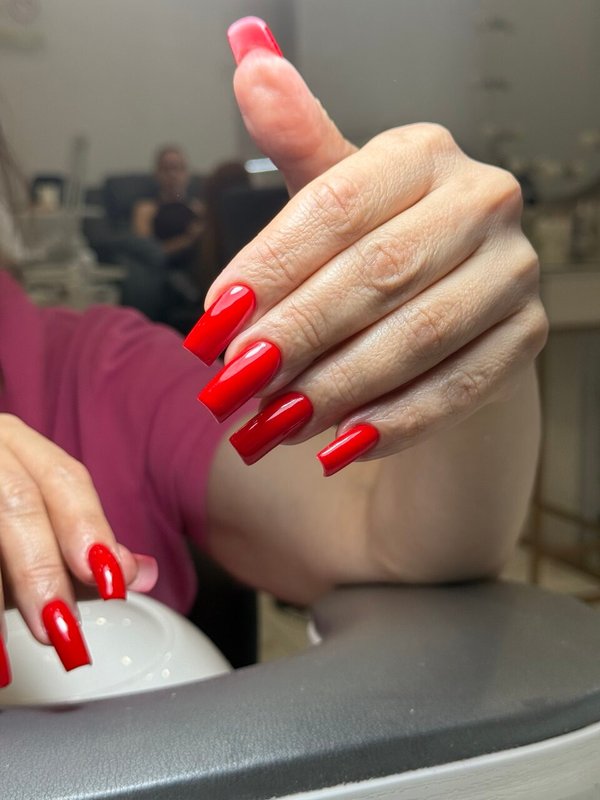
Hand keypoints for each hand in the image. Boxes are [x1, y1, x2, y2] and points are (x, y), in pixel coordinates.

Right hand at [0, 414, 156, 679]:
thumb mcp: (34, 519)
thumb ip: (85, 547)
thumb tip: (141, 573)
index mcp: (16, 444)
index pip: (64, 479)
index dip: (89, 529)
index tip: (110, 583)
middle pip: (17, 503)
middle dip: (40, 570)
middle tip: (60, 630)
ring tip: (7, 658)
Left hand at [185, 19, 546, 473]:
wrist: (451, 297)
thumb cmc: (380, 243)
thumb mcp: (337, 191)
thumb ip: (297, 140)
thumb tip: (247, 56)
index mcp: (423, 153)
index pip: (336, 205)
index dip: (269, 267)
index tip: (213, 321)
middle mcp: (482, 201)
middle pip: (377, 275)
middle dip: (298, 336)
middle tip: (236, 384)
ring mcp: (513, 272)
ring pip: (418, 338)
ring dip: (338, 388)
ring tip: (275, 424)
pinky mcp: (525, 337)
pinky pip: (458, 388)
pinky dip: (396, 421)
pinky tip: (340, 446)